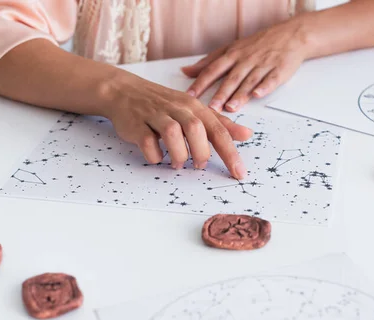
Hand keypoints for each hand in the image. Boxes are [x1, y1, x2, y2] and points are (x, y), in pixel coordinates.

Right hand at [103, 71, 252, 178]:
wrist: (125, 92)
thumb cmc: (165, 105)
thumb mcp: (195, 111)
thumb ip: (220, 124)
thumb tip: (247, 134)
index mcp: (194, 107)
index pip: (218, 130)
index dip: (230, 153)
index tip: (239, 173)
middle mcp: (177, 109)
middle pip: (196, 129)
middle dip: (200, 152)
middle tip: (199, 164)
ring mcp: (155, 116)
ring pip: (172, 134)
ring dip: (178, 154)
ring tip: (177, 163)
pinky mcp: (136, 125)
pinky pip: (147, 142)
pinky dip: (154, 154)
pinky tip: (157, 156)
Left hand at [181, 17, 308, 112]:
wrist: (290, 35)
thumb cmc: (258, 44)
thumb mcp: (230, 49)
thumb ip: (208, 62)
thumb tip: (186, 71)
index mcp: (232, 55)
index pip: (213, 69)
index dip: (201, 82)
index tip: (190, 95)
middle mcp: (246, 59)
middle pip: (231, 78)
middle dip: (220, 93)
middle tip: (210, 108)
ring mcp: (263, 64)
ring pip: (249, 80)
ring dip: (240, 94)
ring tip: (231, 107)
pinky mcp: (279, 69)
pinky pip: (271, 79)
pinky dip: (264, 86)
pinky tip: (258, 94)